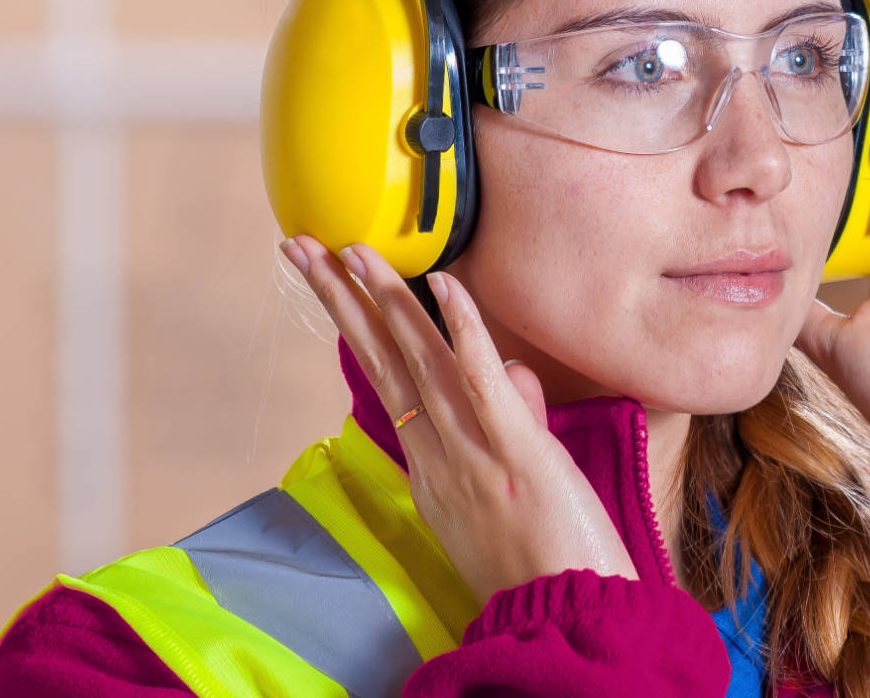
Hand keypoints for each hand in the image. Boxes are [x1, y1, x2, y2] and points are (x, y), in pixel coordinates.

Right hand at [280, 235, 639, 605]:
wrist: (567, 622)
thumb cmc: (547, 564)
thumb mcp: (514, 487)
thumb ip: (511, 420)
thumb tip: (514, 372)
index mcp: (431, 467)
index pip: (387, 378)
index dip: (357, 323)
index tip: (333, 278)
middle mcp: (439, 457)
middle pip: (383, 361)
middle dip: (340, 298)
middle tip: (302, 246)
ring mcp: (474, 455)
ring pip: (420, 362)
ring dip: (384, 298)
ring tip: (351, 249)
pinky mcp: (519, 455)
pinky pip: (485, 383)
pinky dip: (464, 331)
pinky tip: (442, 285)